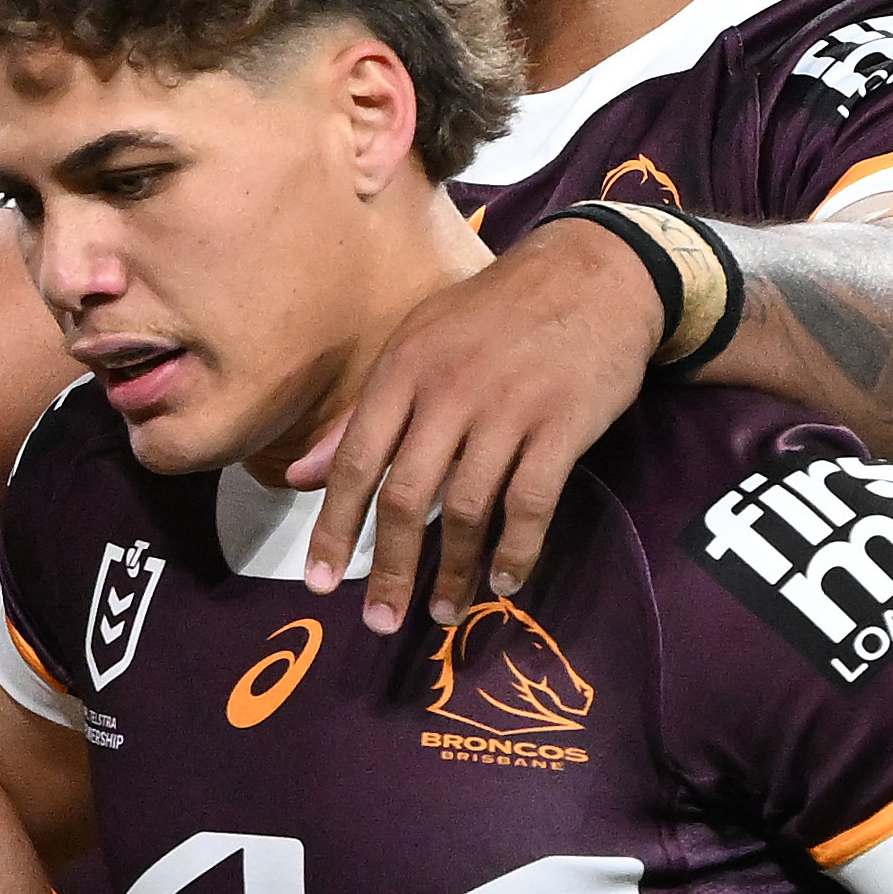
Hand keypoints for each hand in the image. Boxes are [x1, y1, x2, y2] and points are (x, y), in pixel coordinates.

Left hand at [297, 219, 666, 631]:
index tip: (319, 585)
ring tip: (444, 611)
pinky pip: (532, 503)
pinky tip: (505, 580)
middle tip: (380, 621)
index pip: (355, 462)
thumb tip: (297, 475)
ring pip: (467, 509)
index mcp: (403, 371)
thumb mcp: (415, 344)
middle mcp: (448, 392)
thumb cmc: (494, 315)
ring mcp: (508, 409)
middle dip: (388, 568)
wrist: (595, 272)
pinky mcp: (562, 424)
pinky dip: (516, 550)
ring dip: (454, 570)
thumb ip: (360, 416)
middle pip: (405, 497)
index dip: (333, 528)